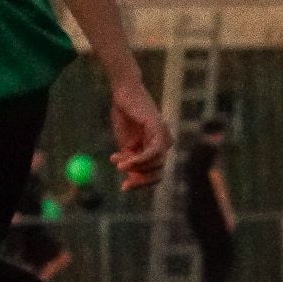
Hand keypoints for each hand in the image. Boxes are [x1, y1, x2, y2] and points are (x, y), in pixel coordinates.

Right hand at [108, 77, 170, 192]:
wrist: (123, 93)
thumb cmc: (124, 115)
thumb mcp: (125, 142)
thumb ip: (130, 158)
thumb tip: (130, 177)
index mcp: (157, 147)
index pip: (155, 172)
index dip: (141, 182)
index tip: (124, 187)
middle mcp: (165, 143)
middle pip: (158, 172)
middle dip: (140, 180)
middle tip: (123, 184)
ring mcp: (165, 136)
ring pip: (156, 164)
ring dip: (135, 167)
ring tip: (117, 161)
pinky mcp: (160, 130)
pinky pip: (153, 153)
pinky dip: (139, 160)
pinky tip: (126, 162)